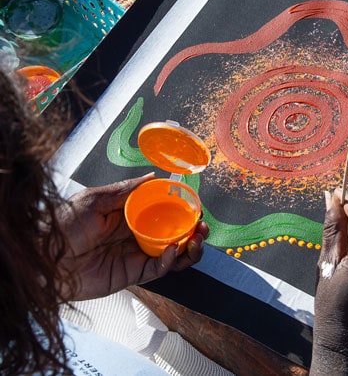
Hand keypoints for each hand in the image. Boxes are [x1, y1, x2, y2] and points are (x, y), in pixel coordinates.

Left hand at [56, 174, 208, 300]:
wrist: (43, 259)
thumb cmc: (62, 225)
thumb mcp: (94, 199)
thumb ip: (126, 189)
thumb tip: (153, 176)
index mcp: (129, 216)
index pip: (164, 213)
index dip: (183, 210)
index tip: (196, 206)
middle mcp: (136, 236)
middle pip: (174, 235)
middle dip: (193, 231)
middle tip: (202, 226)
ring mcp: (135, 256)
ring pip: (172, 255)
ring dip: (189, 249)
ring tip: (196, 239)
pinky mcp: (131, 275)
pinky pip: (158, 269)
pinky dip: (171, 261)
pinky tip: (175, 249)